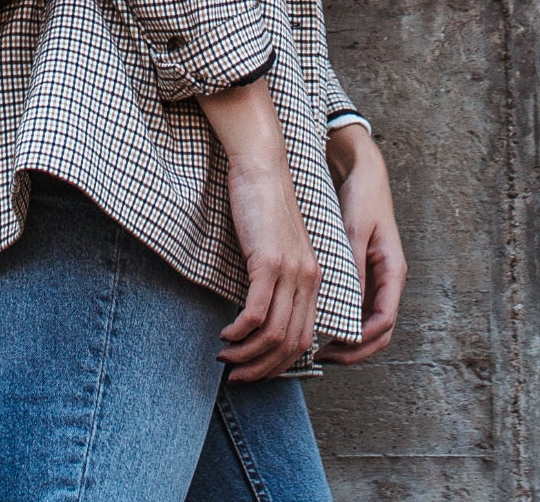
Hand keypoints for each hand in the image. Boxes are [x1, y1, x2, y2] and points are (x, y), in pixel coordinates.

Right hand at [200, 77, 320, 380]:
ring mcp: (291, 273)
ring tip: (226, 358)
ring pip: (276, 335)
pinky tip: (225, 336)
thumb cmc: (262, 200)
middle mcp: (309, 282)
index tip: (254, 370)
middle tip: (238, 375)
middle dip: (264, 368)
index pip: (304, 338)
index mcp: (314, 280)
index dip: (280, 363)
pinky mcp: (269, 262)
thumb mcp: (276, 243)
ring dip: (249, 355)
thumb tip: (259, 305)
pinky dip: (242, 332)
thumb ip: (276, 274)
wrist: (262, 165)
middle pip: (292, 345)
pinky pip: (257, 312)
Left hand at [320, 122, 405, 362]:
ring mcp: (377, 277)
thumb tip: (348, 302)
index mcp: (393, 272)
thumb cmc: (362, 196)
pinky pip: (357, 305)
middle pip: (377, 330)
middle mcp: (388, 280)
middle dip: (353, 349)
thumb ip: (354, 263)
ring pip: (367, 321)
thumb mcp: (356, 230)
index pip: (383, 322)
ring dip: (347, 337)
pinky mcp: (363, 270)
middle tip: (320, 358)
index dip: (360, 340)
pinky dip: (342, 318)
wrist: (364, 172)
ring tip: (315, 347)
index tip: (334, 349)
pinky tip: (317, 320)